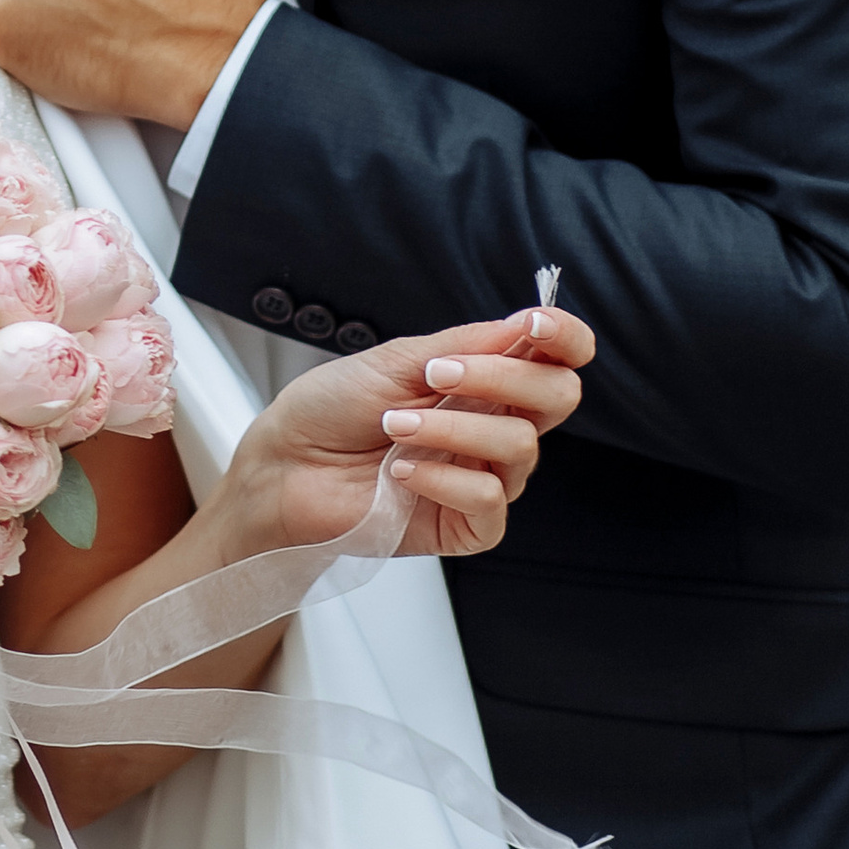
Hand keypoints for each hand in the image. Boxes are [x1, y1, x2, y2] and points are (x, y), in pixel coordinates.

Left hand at [227, 307, 595, 566]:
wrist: (285, 464)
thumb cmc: (331, 408)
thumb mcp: (395, 360)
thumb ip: (466, 346)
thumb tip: (525, 324)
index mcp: (483, 379)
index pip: (554, 358)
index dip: (563, 337)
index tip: (533, 325)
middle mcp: (492, 425)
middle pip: (557, 398)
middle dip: (503, 378)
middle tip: (439, 374)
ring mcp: (483, 475)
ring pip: (520, 448)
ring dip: (452, 428)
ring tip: (394, 425)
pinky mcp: (466, 524)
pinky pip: (489, 501)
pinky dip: (443, 479)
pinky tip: (402, 471)